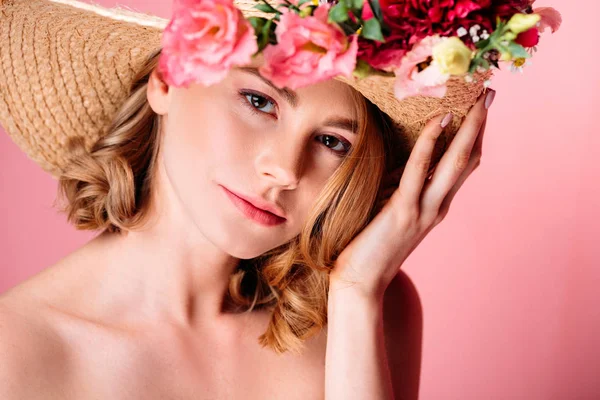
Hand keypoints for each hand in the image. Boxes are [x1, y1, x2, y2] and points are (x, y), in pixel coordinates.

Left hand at [330, 89, 494, 299]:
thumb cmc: (369, 245)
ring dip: (469, 127)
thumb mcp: (390, 209)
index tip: (478, 107)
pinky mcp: (404, 210)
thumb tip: (400, 159)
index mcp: (436, 206)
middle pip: (468, 159)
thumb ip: (401, 186)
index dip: (473, 135)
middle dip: (480, 124)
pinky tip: (440, 119)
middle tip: (489, 92)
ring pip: (455, 162)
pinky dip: (431, 142)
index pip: (463, 165)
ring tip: (477, 98)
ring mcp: (424, 209)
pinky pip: (420, 169)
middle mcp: (438, 206)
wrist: (360, 282)